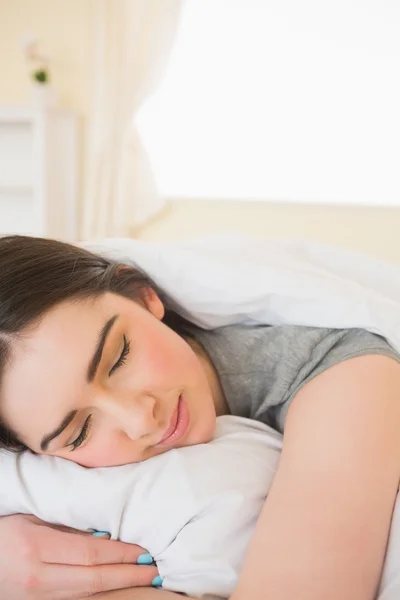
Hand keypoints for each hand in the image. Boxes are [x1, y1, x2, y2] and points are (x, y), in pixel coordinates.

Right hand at [0, 514, 158, 598]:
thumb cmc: (3, 533)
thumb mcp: (31, 520)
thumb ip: (66, 527)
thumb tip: (105, 533)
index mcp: (37, 547)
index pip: (90, 553)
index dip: (120, 553)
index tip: (145, 550)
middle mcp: (39, 576)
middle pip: (93, 579)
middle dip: (128, 575)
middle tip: (155, 569)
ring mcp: (38, 596)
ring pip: (87, 593)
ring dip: (118, 586)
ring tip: (143, 577)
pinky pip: (75, 598)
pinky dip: (99, 593)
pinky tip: (116, 585)